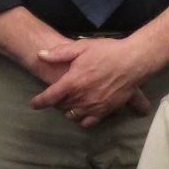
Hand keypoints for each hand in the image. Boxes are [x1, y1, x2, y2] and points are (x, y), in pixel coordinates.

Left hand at [30, 38, 152, 126]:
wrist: (134, 61)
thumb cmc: (107, 51)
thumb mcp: (81, 47)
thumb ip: (59, 53)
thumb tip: (40, 55)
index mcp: (72, 82)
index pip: (49, 97)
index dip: (39, 102)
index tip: (35, 103)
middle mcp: (81, 97)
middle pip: (61, 107)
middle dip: (56, 102)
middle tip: (58, 95)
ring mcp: (94, 106)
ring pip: (72, 116)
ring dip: (68, 110)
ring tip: (70, 102)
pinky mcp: (106, 111)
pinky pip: (88, 122)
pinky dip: (82, 119)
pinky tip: (84, 111)